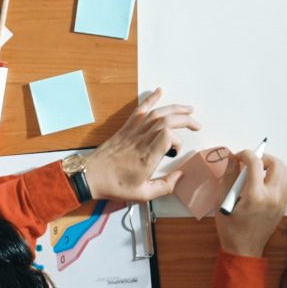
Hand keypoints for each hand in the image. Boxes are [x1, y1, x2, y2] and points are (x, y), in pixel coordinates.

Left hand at [81, 88, 199, 201]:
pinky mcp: (126, 129)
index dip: (177, 140)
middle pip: (166, 121)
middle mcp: (141, 141)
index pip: (167, 137)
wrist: (90, 176)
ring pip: (156, 114)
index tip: (176, 150)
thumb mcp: (142, 195)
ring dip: (174, 109)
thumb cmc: (114, 185)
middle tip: (196, 125)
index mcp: (146, 158)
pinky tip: (159, 92)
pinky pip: (140, 110)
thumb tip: (179, 177)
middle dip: (185, 119)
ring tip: (188, 109)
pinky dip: (151, 99)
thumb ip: (165, 187)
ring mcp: (133, 132)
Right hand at [216, 151, 286, 257]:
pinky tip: (265, 182)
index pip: (256, 163)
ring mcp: (281, 202)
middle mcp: (272, 197)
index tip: (238, 156)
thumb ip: (229, 177)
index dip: (246, 154)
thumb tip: (233, 159)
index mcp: (255, 196)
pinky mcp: (284, 206)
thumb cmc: (231, 229)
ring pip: (285, 172)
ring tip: (258, 171)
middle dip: (263, 157)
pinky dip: (278, 177)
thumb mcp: (222, 201)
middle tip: (250, 162)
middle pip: (276, 164)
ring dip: (272, 166)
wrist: (244, 250)